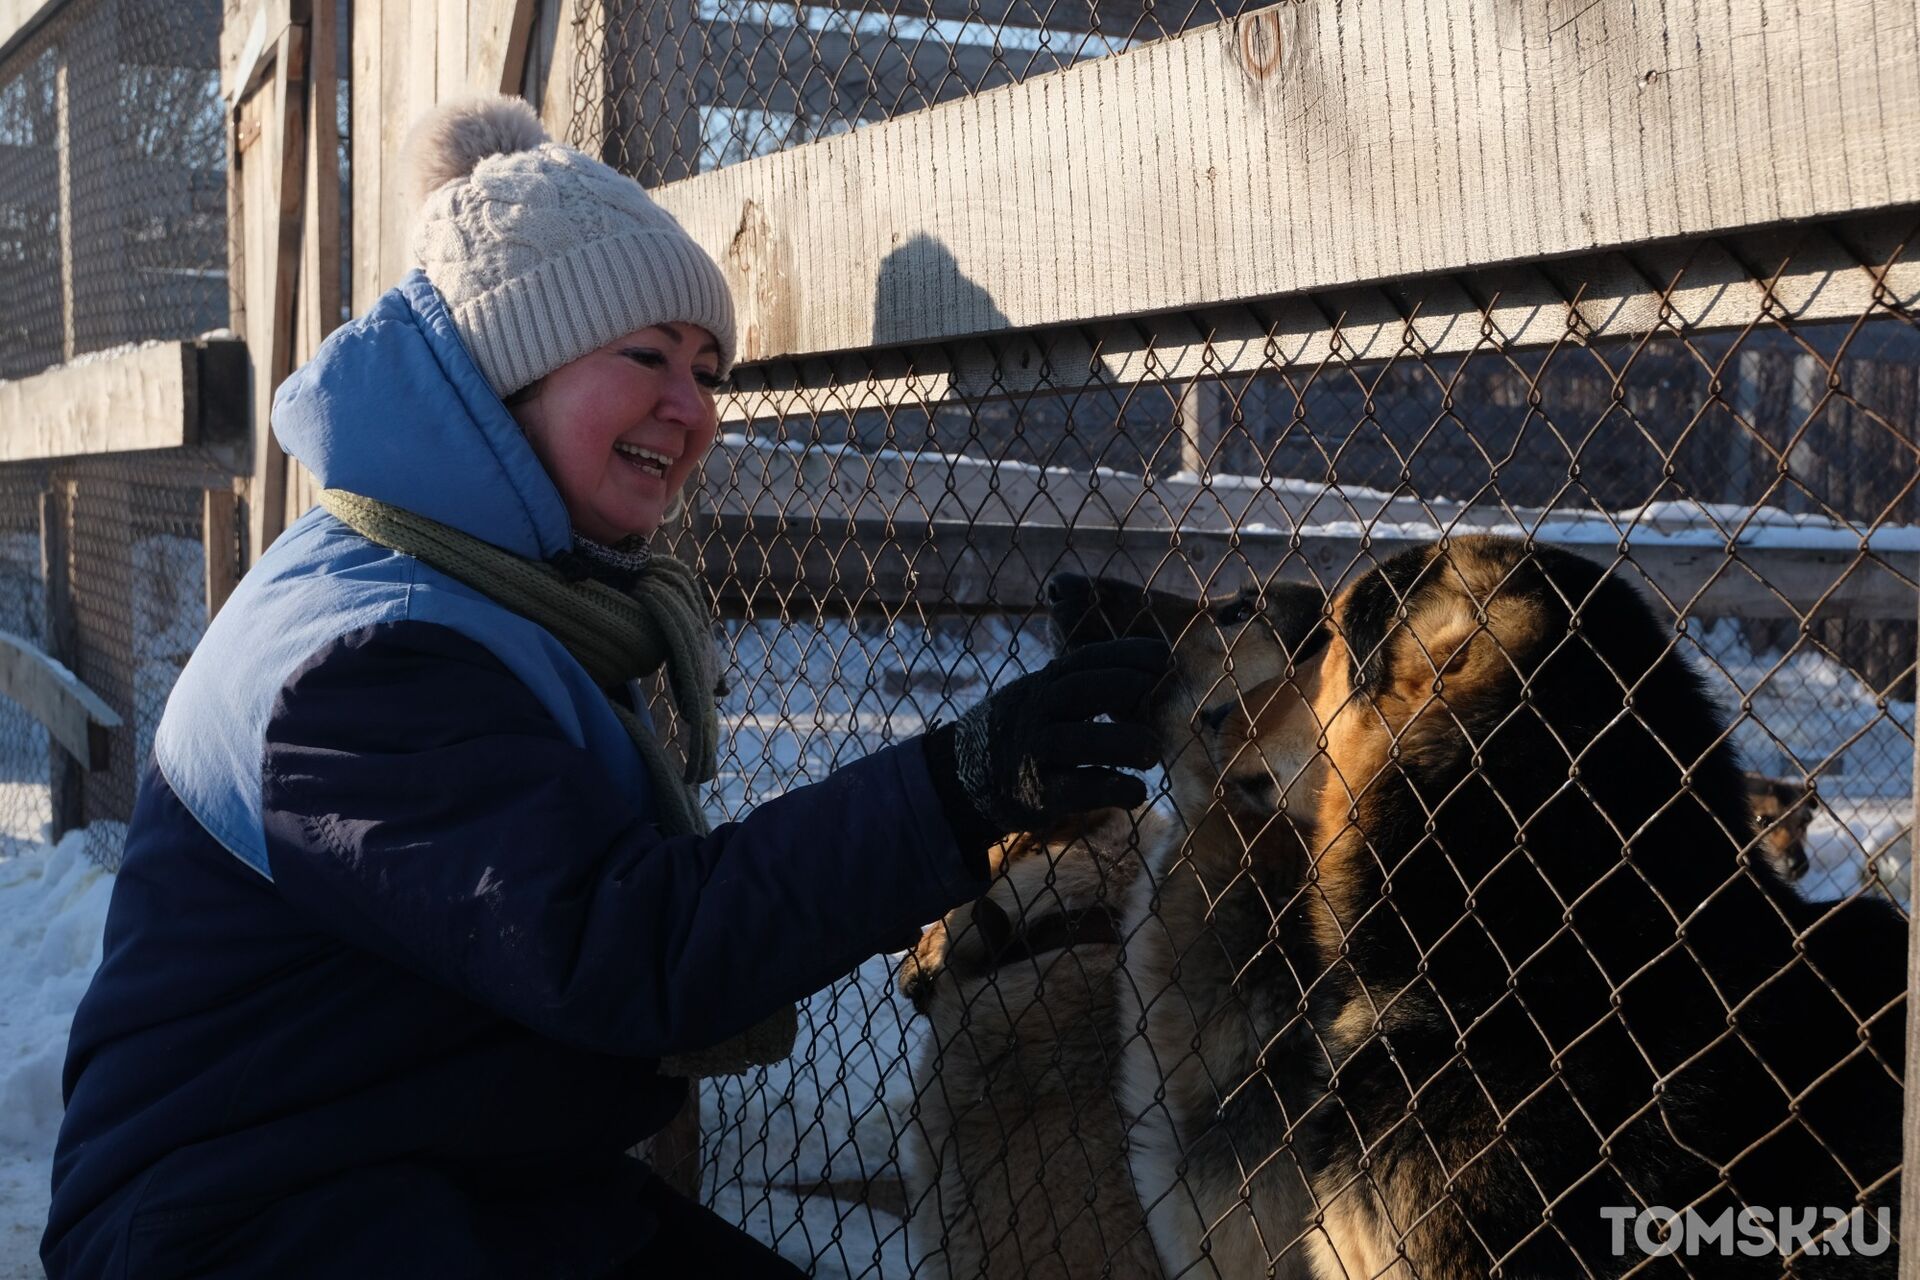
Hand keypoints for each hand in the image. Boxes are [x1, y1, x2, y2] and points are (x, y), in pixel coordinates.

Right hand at [937, 637, 1168, 837]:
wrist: (966, 775)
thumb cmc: (1026, 731)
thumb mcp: (1044, 697)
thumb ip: (1086, 685)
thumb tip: (1156, 671)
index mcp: (1044, 684)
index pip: (1086, 658)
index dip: (1127, 654)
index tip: (1164, 658)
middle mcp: (1036, 712)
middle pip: (1079, 689)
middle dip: (1125, 688)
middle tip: (1162, 702)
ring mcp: (1034, 752)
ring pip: (1076, 740)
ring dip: (1122, 742)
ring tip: (1153, 751)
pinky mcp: (1037, 794)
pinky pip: (1075, 790)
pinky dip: (1110, 790)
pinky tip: (1136, 792)